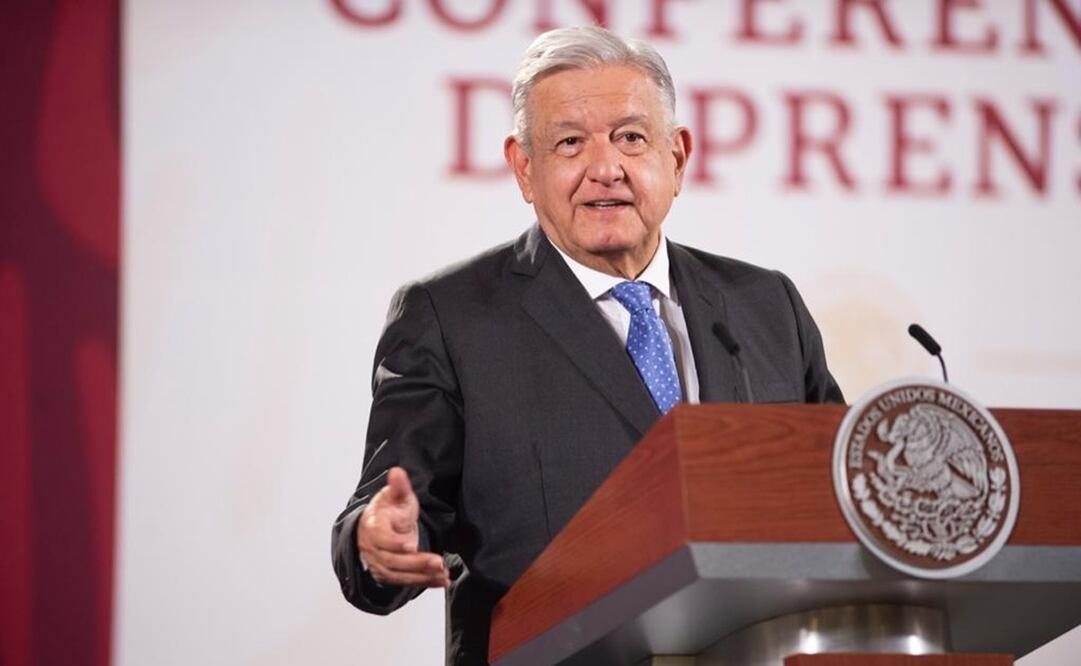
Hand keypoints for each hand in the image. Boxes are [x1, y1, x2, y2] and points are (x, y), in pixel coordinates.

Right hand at [356, 467, 448, 587]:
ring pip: (399, 575)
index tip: (410, 544)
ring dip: (422, 576)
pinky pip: (406, 582)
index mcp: (372, 526)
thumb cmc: (388, 510)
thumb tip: (397, 471)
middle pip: (391, 561)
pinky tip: (441, 581)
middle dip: (416, 563)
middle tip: (437, 562)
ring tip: (443, 573)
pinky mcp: (390, 575)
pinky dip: (424, 583)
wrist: (378, 526)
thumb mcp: (394, 496)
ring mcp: (379, 564)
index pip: (380, 538)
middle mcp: (372, 549)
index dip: (394, 543)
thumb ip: (398, 486)